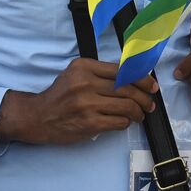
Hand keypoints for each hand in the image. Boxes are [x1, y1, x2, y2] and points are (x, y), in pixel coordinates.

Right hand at [0, 58, 157, 144]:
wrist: (38, 116)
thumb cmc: (60, 96)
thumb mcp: (75, 74)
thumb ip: (99, 73)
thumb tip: (132, 77)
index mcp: (84, 67)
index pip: (122, 70)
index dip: (142, 78)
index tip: (151, 85)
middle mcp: (86, 83)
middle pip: (128, 89)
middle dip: (145, 98)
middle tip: (150, 104)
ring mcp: (88, 103)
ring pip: (127, 106)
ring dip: (138, 112)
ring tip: (139, 115)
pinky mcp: (90, 123)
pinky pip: (119, 122)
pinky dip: (126, 123)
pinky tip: (124, 122)